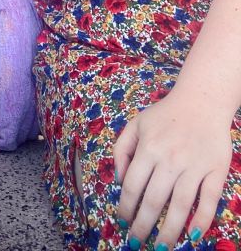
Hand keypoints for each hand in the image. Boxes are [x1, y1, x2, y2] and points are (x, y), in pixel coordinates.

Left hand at [113, 89, 231, 249]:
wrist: (202, 100)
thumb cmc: (164, 115)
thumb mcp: (135, 124)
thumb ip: (121, 150)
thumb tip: (119, 182)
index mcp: (148, 148)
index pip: (132, 186)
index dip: (125, 208)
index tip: (122, 222)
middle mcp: (170, 158)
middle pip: (154, 200)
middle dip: (143, 226)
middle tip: (136, 243)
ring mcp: (194, 165)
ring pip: (181, 205)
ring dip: (170, 231)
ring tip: (161, 248)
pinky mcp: (216, 169)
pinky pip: (209, 200)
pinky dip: (202, 220)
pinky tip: (193, 236)